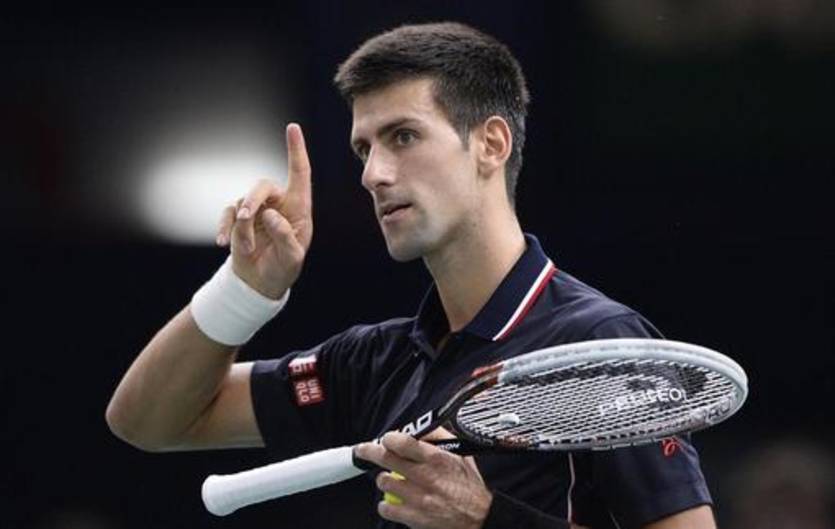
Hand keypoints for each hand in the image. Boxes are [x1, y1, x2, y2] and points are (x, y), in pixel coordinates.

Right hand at [216, 123, 312, 298]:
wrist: (260, 283)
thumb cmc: (283, 268)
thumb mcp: (291, 259)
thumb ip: (285, 237)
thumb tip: (269, 215)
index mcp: (298, 209)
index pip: (299, 174)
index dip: (296, 151)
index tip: (292, 128)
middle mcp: (278, 204)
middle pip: (263, 185)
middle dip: (253, 198)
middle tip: (246, 216)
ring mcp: (256, 210)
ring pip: (243, 202)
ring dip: (241, 225)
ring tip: (245, 248)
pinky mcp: (238, 219)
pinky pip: (228, 215)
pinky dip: (225, 228)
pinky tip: (223, 243)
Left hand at [355, 431, 491, 528]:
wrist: (479, 518)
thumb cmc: (469, 486)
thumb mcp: (460, 454)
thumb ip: (439, 437)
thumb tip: (419, 429)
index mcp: (437, 458)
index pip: (403, 442)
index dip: (389, 438)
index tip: (386, 439)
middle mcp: (425, 477)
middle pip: (385, 459)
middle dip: (370, 451)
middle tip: (365, 450)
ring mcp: (417, 498)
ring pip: (383, 482)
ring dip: (384, 479)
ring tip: (392, 479)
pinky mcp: (413, 518)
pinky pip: (385, 508)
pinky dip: (386, 504)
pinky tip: (394, 500)